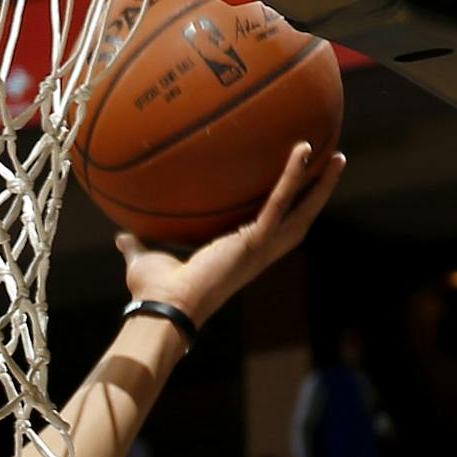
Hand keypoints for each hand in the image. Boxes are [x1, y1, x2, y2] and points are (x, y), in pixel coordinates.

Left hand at [117, 143, 347, 326]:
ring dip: (320, 185)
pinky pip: (279, 201)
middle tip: (331, 168)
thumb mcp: (143, 260)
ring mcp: (260, 248)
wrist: (162, 306)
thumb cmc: (154, 293)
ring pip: (301, 211)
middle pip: (298, 221)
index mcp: (238, 257)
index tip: (292, 194)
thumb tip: (121, 236)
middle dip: (316, 197)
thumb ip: (135, 246)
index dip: (283, 213)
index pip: (267, 231)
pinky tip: (300, 150)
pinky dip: (291, 176)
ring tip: (336, 156)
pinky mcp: (254, 241)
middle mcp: (256, 254)